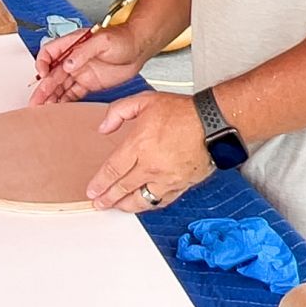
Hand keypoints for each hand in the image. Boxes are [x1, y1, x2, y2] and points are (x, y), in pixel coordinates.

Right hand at [29, 24, 144, 105]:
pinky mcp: (89, 83)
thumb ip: (84, 51)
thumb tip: (68, 63)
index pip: (49, 52)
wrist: (139, 48)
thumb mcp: (103, 41)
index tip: (43, 74)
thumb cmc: (123, 38)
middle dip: (43, 87)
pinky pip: (72, 93)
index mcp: (73, 44)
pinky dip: (63, 101)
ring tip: (41, 108)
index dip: (43, 63)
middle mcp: (73, 58)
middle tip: (36, 101)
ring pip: (60, 86)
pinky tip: (57, 108)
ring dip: (50, 96)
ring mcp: (80, 72)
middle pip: (52, 73)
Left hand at [86, 91, 212, 211]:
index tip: (92, 190)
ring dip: (126, 206)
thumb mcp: (144, 100)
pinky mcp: (181, 184)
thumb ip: (118, 111)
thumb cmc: (182, 111)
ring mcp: (167, 178)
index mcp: (139, 145)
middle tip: (98, 203)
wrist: (213, 123)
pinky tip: (143, 204)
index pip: (113, 170)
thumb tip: (103, 127)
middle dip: (108, 198)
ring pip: (142, 200)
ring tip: (116, 206)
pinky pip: (162, 200)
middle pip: (123, 188)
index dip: (100, 183)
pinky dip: (149, 205)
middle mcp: (151, 165)